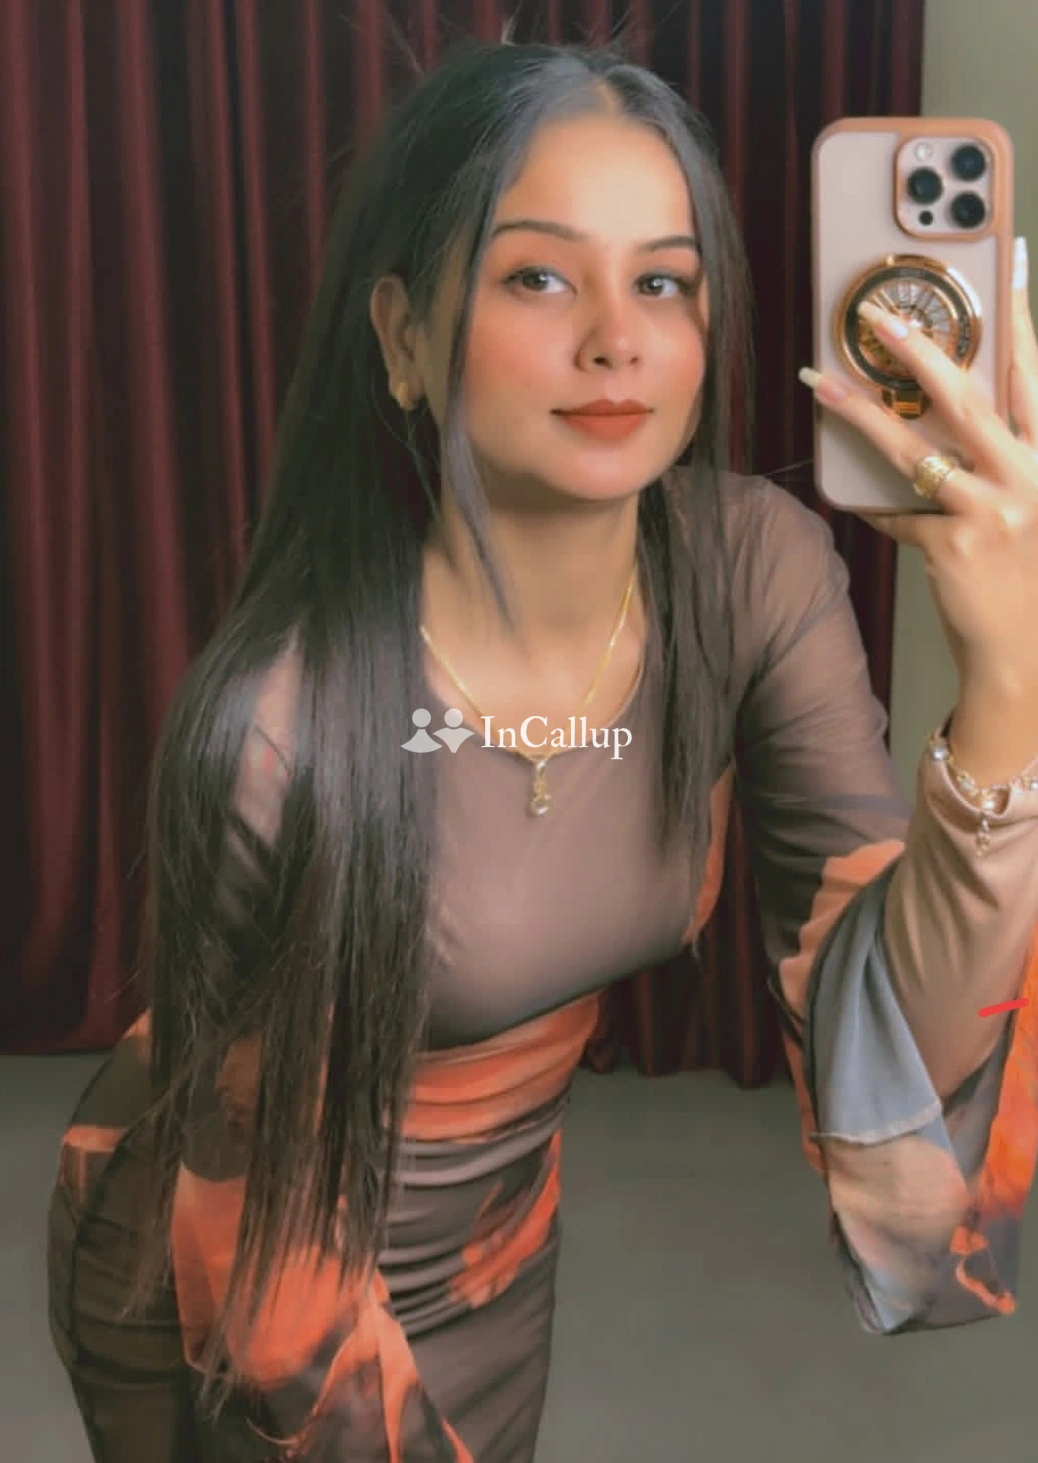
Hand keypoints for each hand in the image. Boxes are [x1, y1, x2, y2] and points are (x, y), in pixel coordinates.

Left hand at [799, 237, 1037, 702]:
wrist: (1027, 654)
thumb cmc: (1029, 575)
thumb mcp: (1036, 503)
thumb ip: (1012, 458)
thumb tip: (965, 415)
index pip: (1035, 379)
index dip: (1020, 325)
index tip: (1006, 271)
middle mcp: (1029, 478)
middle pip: (967, 399)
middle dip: (919, 351)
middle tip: (879, 317)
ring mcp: (990, 513)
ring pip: (914, 450)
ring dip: (862, 414)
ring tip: (823, 385)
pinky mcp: (951, 548)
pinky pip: (898, 514)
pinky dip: (873, 503)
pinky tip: (849, 492)